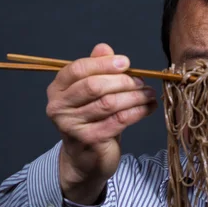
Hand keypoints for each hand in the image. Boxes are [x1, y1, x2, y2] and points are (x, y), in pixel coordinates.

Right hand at [46, 42, 157, 203]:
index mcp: (57, 89)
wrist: (86, 158)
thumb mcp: (92, 93)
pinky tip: (149, 107)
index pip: (78, 69)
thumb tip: (104, 48)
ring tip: (149, 94)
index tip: (126, 63)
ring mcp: (72, 125)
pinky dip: (138, 112)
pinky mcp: (89, 140)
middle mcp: (59, 107)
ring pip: (109, 104)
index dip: (104, 64)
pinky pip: (119, 120)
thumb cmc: (91, 119)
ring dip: (135, 97)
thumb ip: (96, 68)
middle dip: (123, 81)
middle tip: (142, 82)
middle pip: (94, 86)